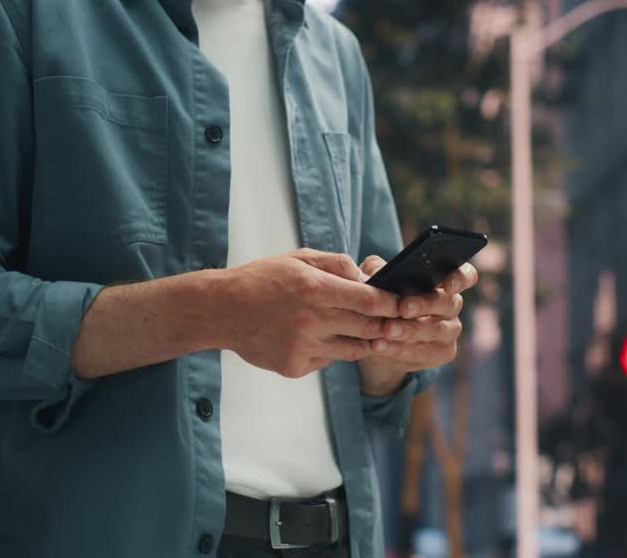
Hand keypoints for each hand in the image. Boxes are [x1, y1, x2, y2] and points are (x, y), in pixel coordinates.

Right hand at [213, 249, 400, 378]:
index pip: (371, 301)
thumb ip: (336, 265)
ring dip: (363, 340)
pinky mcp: (294, 367)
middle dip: (388, 325)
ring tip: (364, 329)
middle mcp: (312, 320)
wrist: (219, 310)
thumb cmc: (261, 280)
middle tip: (398, 321)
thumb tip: (368, 276)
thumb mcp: (298, 259)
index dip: (394, 304)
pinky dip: (330, 350)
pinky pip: (327, 360)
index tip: (407, 304)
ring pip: (353, 350)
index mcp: (315, 289)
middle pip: (369, 328)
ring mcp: (303, 347)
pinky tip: (315, 337)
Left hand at [352, 255, 479, 394]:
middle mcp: (452, 305)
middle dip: (424, 304)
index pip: (465, 275)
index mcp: (443, 280)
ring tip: (386, 329)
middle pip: (448, 303)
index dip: (460, 278)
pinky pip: (423, 352)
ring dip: (410, 330)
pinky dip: (399, 349)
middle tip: (402, 308)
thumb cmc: (381, 299)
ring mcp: (450, 331)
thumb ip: (376, 270)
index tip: (447, 285)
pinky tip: (380, 345)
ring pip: (436, 330)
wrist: (377, 338)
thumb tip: (375, 268)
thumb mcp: (375, 281)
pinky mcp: (441, 353)